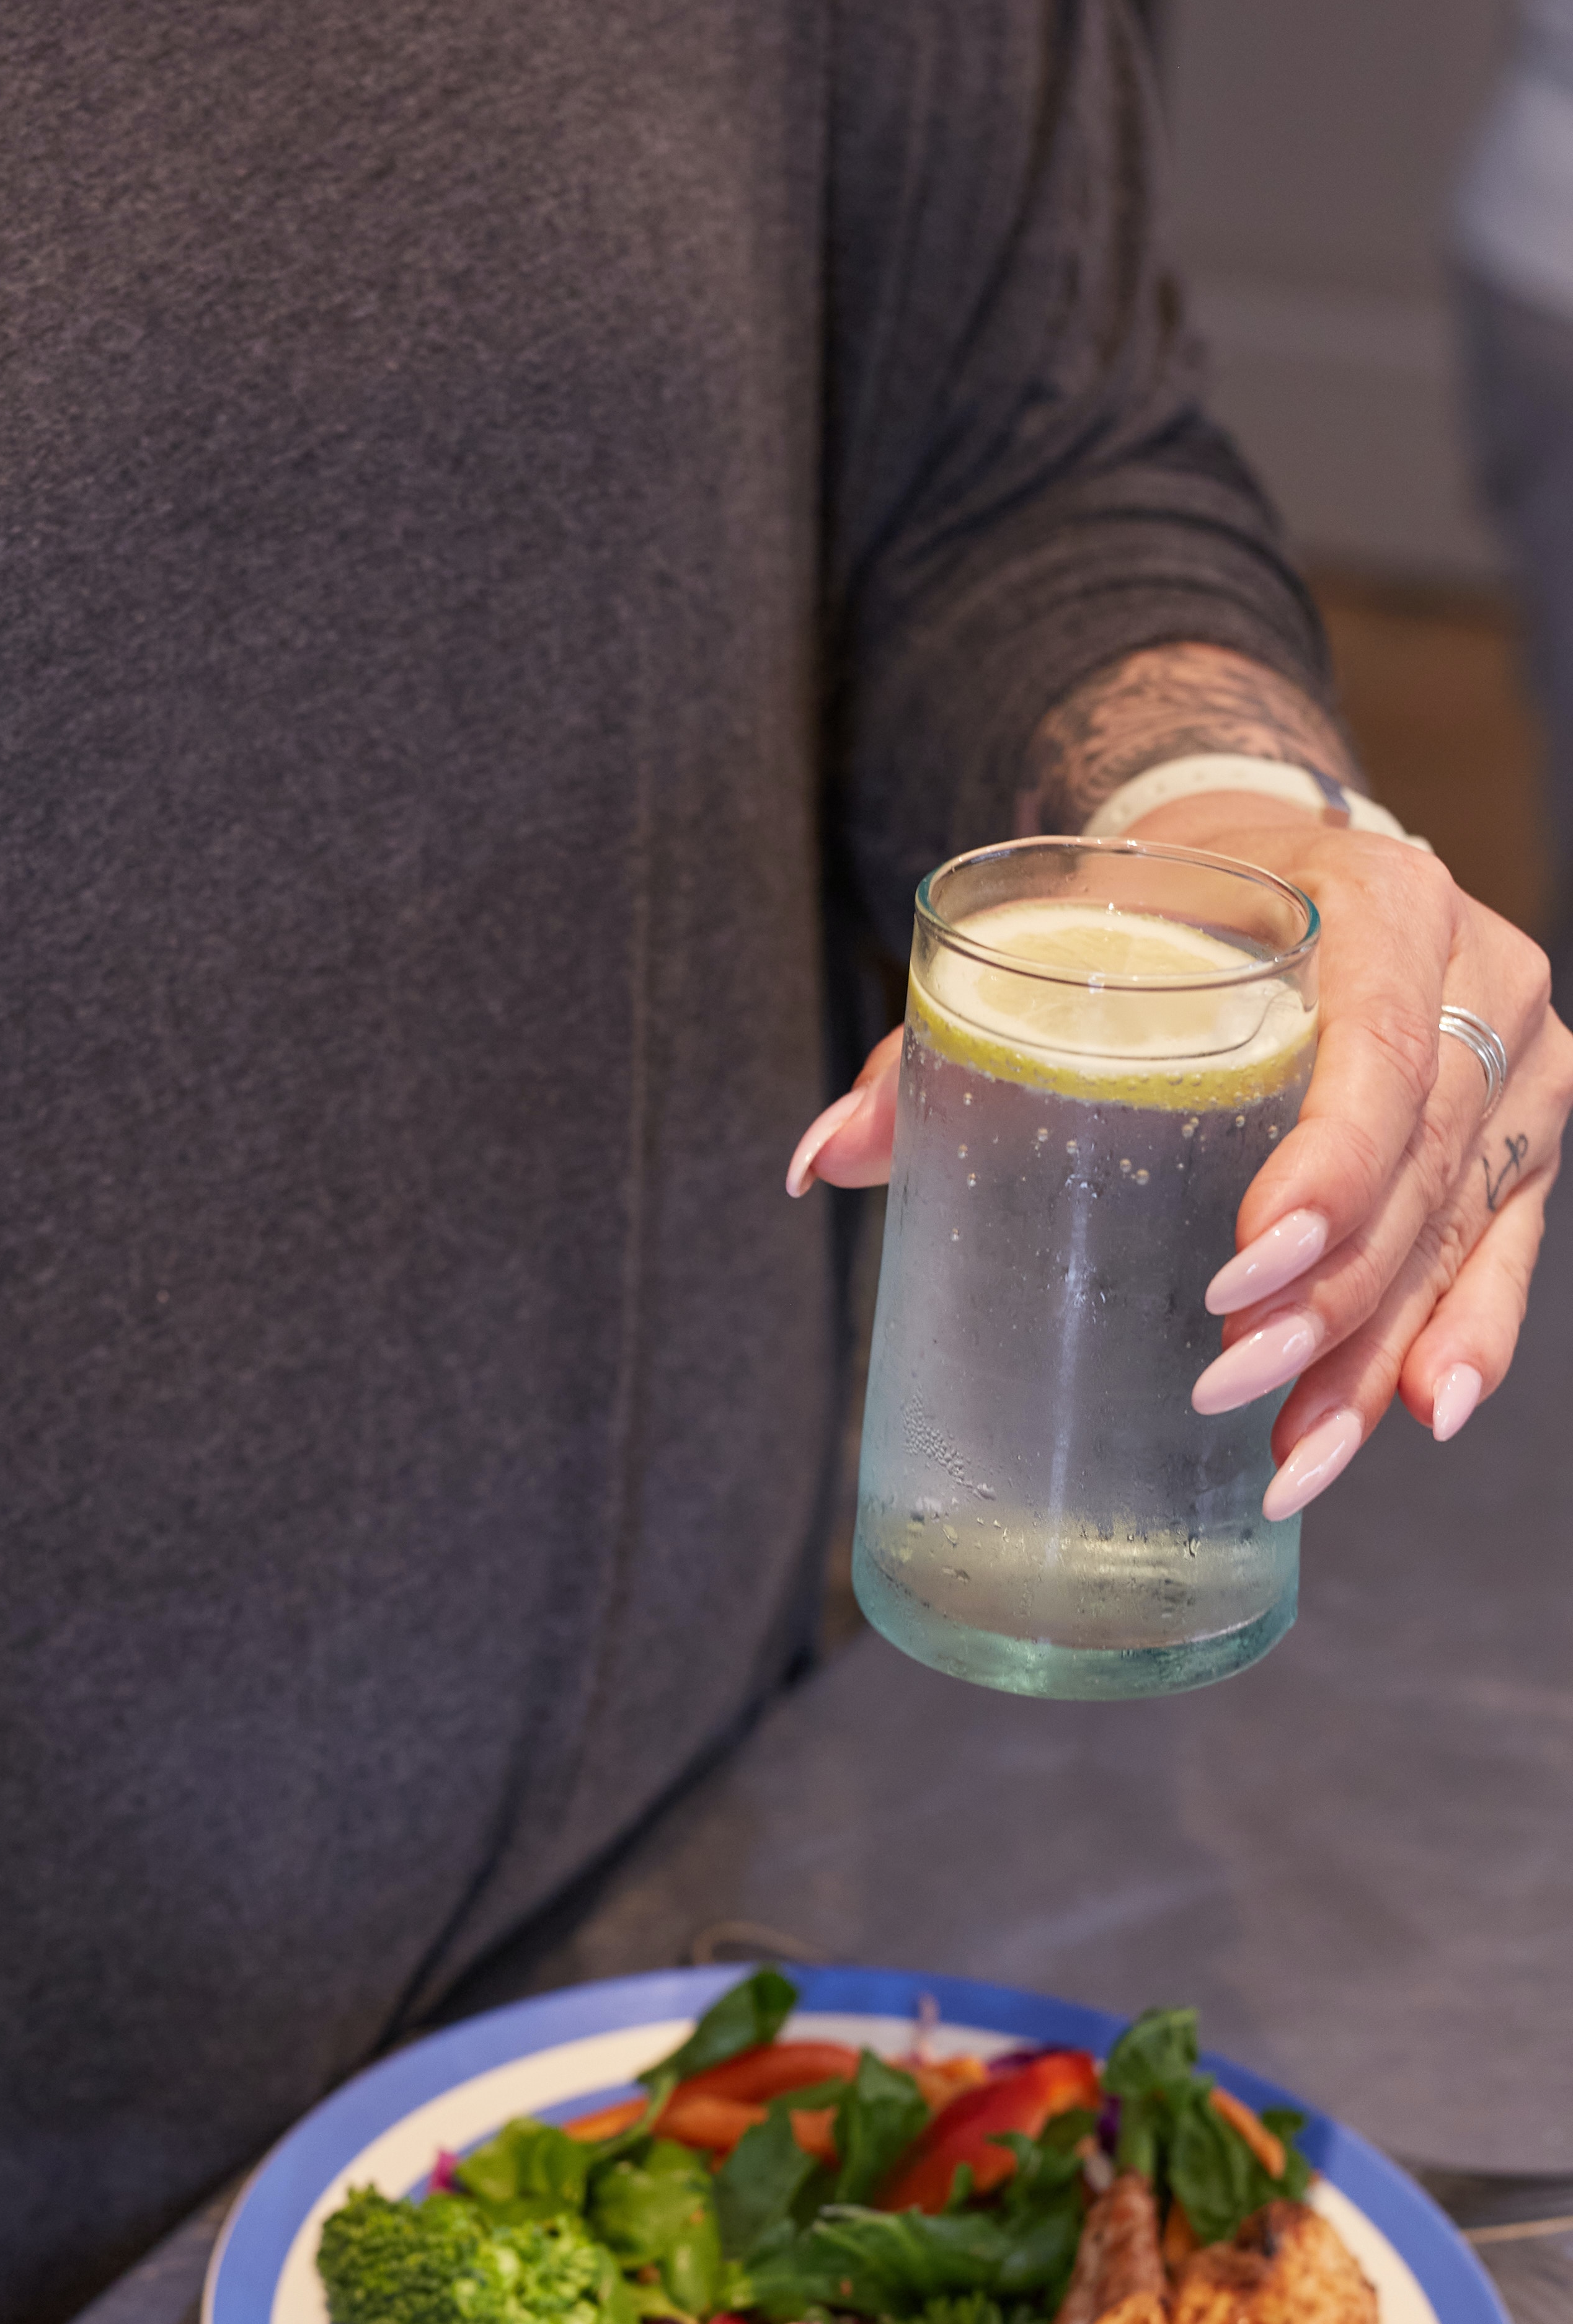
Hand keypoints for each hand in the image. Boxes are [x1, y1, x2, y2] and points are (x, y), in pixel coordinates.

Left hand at [788, 799, 1567, 1515]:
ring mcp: (1513, 1065)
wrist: (1267, 861)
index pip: (1376, 1053)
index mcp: (1378, 903)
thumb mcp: (1066, 934)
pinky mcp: (1517, 1137)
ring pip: (1456, 1236)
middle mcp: (1474, 979)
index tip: (1238, 1272)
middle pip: (1418, 1170)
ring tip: (1292, 1462)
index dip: (1324, 1170)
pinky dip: (1466, 1338)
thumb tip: (821, 1160)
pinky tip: (1422, 1415)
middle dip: (1328, 1301)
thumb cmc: (1163, 908)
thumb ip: (942, 1042)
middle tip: (1224, 1389)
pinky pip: (1501, 1254)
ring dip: (1375, 1361)